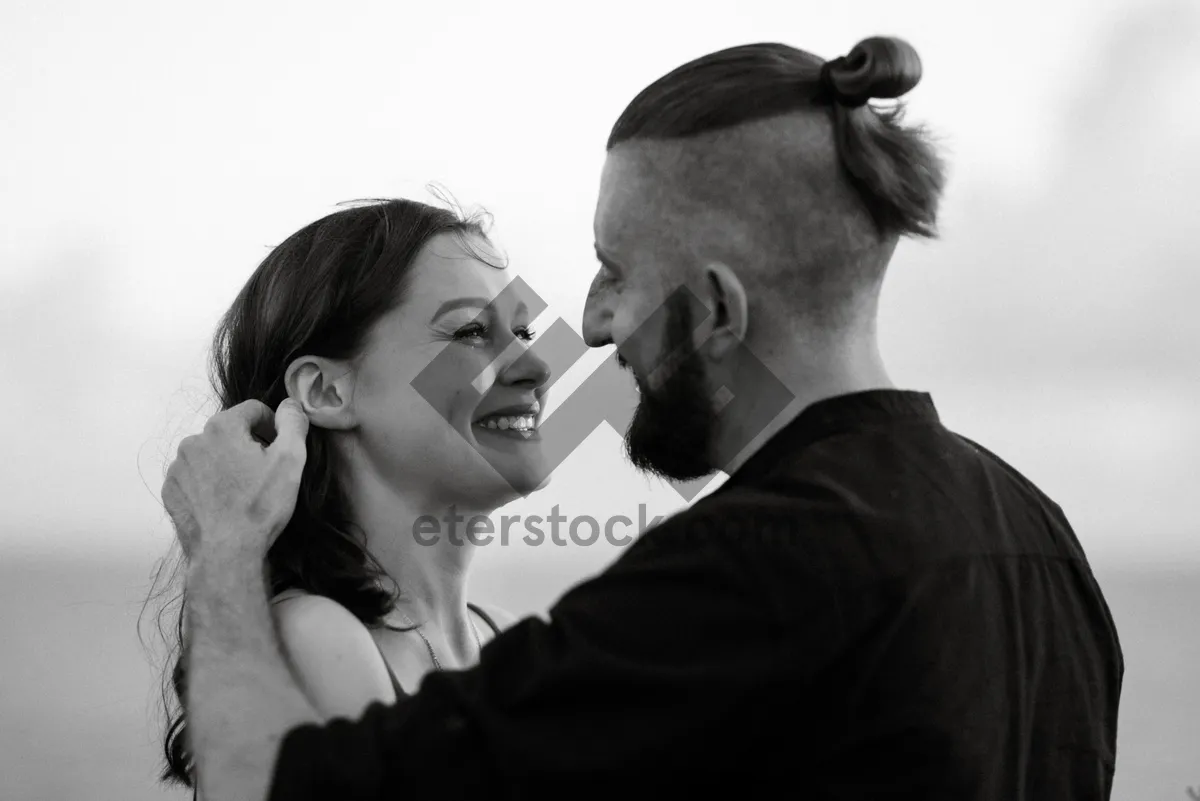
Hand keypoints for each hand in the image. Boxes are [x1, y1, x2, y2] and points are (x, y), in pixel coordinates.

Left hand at [162, 398, 308, 561]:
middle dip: (248, 445)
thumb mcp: (290, 460)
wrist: (225, 553)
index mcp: (222, 427)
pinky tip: (223, 502)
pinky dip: (209, 482)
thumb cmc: (260, 506)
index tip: (280, 448)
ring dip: (227, 463)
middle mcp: (193, 441)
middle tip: (264, 474)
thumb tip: (290, 405)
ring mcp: (177, 467)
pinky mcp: (170, 491)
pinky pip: (194, 476)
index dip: (273, 425)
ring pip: (210, 454)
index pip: (253, 410)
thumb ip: (293, 424)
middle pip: (229, 431)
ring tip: (242, 491)